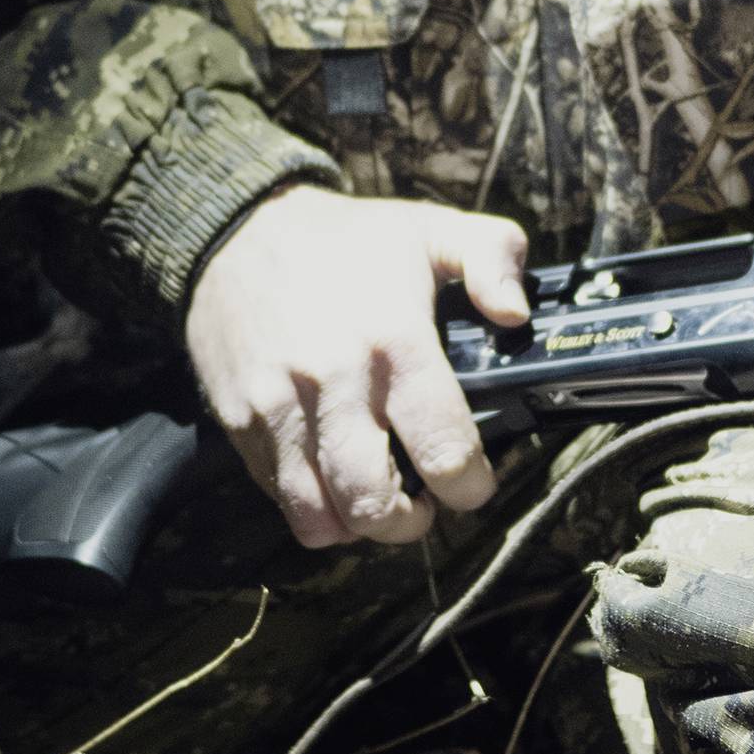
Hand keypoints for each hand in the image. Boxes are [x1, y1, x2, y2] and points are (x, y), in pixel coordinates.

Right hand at [185, 186, 529, 548]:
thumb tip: (517, 314)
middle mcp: (334, 380)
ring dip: (357, 526)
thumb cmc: (343, 237)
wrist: (235, 230)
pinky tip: (332, 478)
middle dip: (408, 524)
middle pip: (373, 503)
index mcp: (394, 340)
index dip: (470, 487)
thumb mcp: (430, 228)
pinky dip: (311, 505)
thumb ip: (493, 257)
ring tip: (376, 501)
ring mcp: (279, 405)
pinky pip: (278, 494)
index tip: (472, 483)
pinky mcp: (240, 419)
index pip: (444, 449)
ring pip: (319, 514)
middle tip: (422, 505)